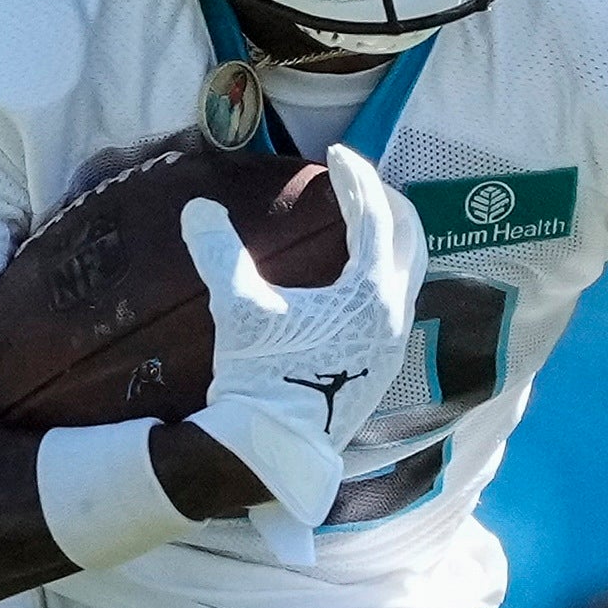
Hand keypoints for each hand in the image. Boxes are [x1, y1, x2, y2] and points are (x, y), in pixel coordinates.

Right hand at [179, 146, 422, 565]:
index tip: (336, 156)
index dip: (355, 178)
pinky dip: (385, 274)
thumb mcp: (237, 309)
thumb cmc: (258, 380)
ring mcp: (394, 345)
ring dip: (392, 240)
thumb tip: (196, 208)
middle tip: (359, 181)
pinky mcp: (383, 367)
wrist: (270, 451)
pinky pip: (397, 303)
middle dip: (388, 202)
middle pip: (410, 238)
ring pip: (410, 273)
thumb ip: (219, 252)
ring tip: (364, 223)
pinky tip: (356, 280)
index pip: (374, 217)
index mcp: (370, 295)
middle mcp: (394, 317)